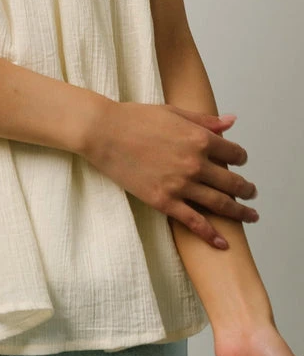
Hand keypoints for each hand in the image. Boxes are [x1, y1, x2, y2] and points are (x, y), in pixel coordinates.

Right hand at [81, 101, 258, 247]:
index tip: (239, 162)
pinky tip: (222, 242)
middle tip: (251, 193)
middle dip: (246, 189)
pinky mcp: (164, 201)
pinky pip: (194, 222)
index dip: (240, 158)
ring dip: (240, 212)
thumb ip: (205, 120)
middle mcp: (195, 163)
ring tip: (249, 216)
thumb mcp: (173, 112)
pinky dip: (211, 235)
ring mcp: (181, 184)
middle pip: (233, 182)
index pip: (234, 153)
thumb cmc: (135, 118)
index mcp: (199, 138)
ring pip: (221, 204)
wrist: (104, 132)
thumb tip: (231, 122)